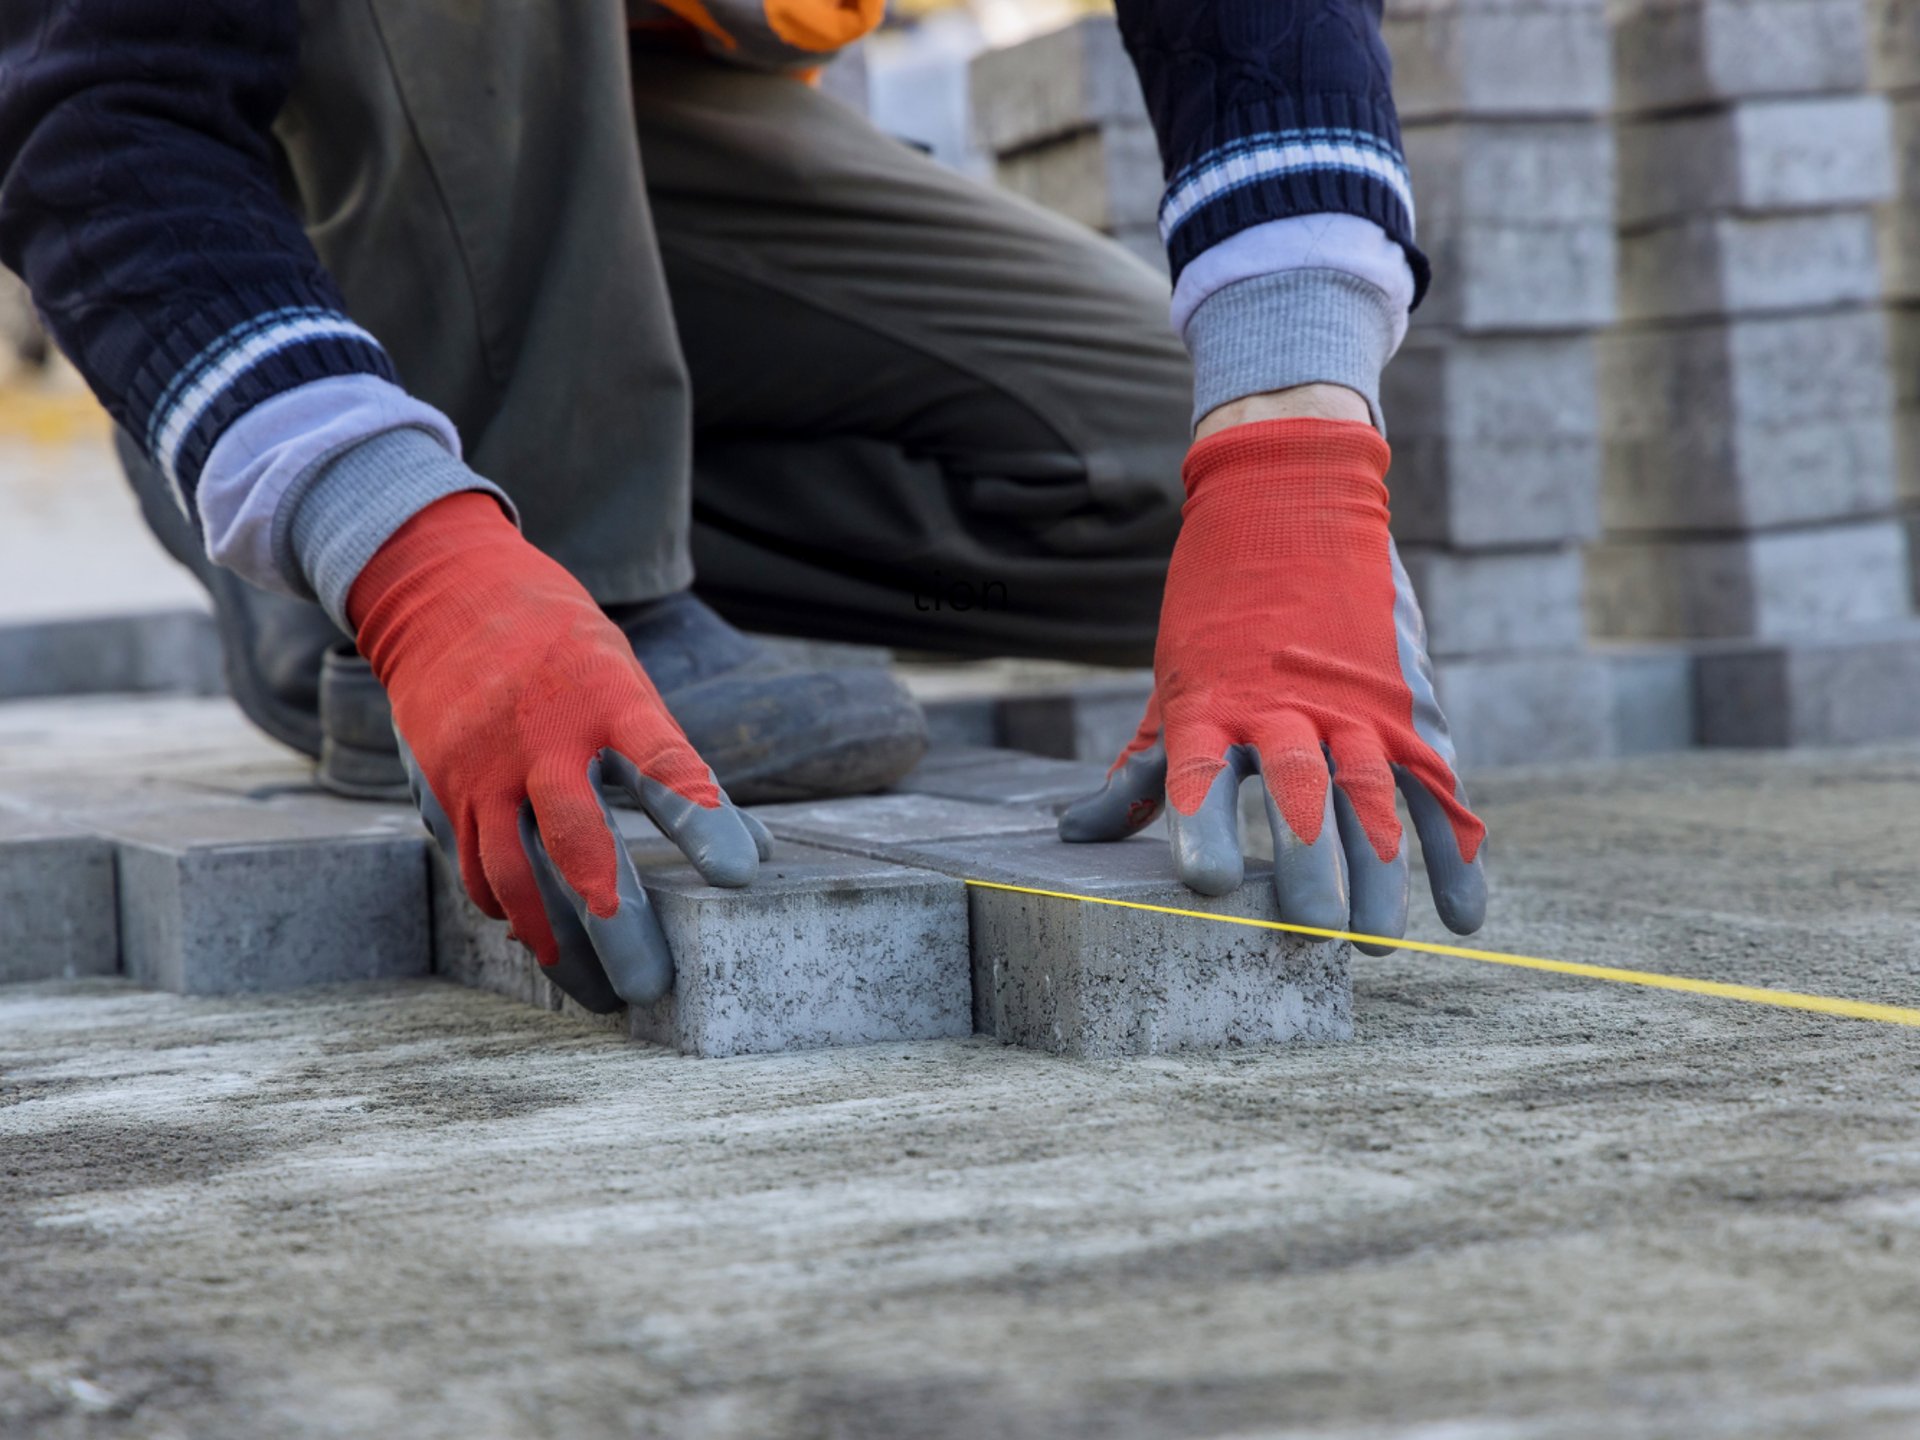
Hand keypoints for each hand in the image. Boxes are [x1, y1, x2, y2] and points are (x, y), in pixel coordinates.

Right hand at [350, 493, 764, 1010]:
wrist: (444, 595)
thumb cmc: (564, 650)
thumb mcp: (627, 681)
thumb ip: (678, 766)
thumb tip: (754, 853)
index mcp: (604, 694)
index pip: (661, 761)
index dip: (701, 818)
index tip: (739, 875)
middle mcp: (539, 734)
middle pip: (577, 838)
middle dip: (615, 919)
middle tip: (652, 986)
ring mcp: (481, 765)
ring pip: (514, 875)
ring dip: (558, 942)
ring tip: (598, 992)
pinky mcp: (440, 788)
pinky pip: (475, 869)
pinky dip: (510, 911)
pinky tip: (541, 938)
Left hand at [1058, 419, 1485, 952]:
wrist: (1292, 497)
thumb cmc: (1216, 609)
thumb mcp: (1172, 683)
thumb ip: (1141, 769)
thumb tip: (1077, 836)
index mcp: (1215, 700)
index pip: (1203, 773)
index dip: (1202, 829)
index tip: (1204, 886)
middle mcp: (1288, 702)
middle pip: (1302, 793)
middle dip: (1310, 866)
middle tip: (1312, 933)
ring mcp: (1356, 702)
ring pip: (1374, 793)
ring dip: (1380, 873)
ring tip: (1374, 940)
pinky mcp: (1407, 704)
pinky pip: (1439, 786)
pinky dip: (1458, 852)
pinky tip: (1462, 915)